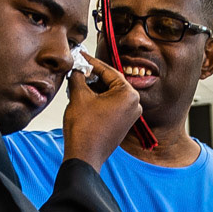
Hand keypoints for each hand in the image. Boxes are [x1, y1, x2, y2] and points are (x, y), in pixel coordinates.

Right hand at [61, 51, 141, 170]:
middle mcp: (134, 104)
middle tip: (78, 69)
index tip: (81, 56)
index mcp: (129, 94)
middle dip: (93, 76)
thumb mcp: (79, 95)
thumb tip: (78, 69)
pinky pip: (111, 104)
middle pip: (111, 82)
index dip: (91, 62)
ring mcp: (130, 115)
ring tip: (78, 84)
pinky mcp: (124, 123)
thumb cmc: (84, 130)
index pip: (108, 70)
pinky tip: (84, 97)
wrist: (84, 156)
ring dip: (94, 88)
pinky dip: (99, 99)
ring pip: (110, 93)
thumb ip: (79, 76)